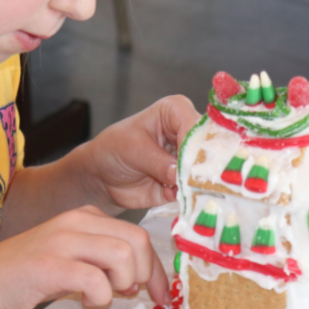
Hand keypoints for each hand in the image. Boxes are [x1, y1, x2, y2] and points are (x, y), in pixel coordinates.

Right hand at [0, 206, 169, 308]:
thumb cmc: (25, 276)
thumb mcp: (70, 258)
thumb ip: (102, 261)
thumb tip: (138, 280)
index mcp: (85, 217)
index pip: (137, 235)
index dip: (156, 268)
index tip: (161, 294)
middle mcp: (76, 222)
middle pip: (136, 240)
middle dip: (144, 273)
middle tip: (128, 293)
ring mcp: (62, 241)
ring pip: (122, 255)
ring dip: (122, 283)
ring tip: (104, 295)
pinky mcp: (50, 265)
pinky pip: (95, 279)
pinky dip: (100, 296)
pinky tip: (86, 301)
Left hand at [80, 95, 200, 210]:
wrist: (101, 176)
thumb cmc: (113, 149)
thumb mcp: (133, 149)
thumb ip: (158, 162)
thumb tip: (179, 176)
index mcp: (176, 112)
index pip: (196, 127)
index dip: (196, 146)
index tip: (192, 165)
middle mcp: (187, 133)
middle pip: (207, 149)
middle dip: (201, 168)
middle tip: (192, 182)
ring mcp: (188, 159)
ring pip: (204, 172)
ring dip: (196, 185)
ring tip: (182, 192)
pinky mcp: (184, 181)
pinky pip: (193, 190)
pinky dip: (187, 197)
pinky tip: (173, 197)